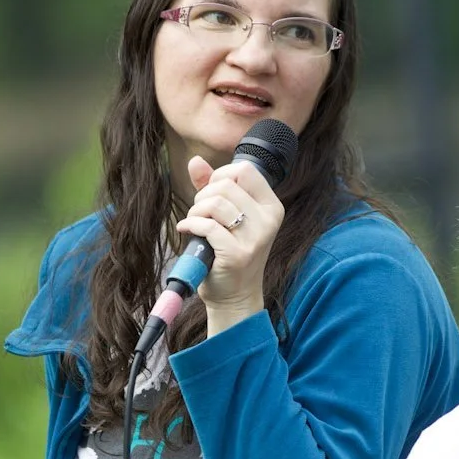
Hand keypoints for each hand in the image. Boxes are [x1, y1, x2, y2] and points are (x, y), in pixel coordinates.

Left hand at [176, 154, 283, 333]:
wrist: (234, 296)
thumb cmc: (229, 253)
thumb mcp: (226, 217)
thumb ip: (212, 187)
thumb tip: (195, 161)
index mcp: (271, 206)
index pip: (245, 170)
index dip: (220, 175)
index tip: (211, 193)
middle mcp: (269, 220)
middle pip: (226, 184)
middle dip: (203, 196)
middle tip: (200, 214)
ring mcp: (255, 238)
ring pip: (215, 203)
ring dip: (196, 211)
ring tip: (194, 223)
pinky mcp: (237, 254)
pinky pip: (207, 225)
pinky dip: (190, 225)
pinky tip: (187, 231)